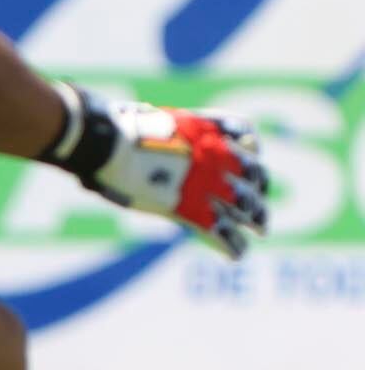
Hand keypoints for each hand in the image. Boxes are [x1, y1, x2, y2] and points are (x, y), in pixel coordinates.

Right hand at [53, 90, 269, 258]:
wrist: (108, 144)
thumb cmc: (118, 128)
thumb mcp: (149, 115)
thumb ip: (161, 128)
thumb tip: (148, 124)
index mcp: (205, 131)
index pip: (246, 134)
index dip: (250, 149)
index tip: (250, 157)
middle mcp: (215, 156)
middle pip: (254, 174)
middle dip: (258, 188)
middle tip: (260, 203)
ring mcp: (208, 184)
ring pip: (247, 206)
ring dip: (258, 219)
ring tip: (261, 230)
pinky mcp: (193, 211)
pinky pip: (222, 232)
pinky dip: (232, 245)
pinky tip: (236, 254)